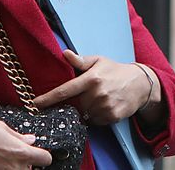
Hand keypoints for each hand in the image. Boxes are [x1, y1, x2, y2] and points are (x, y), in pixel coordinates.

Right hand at [0, 110, 52, 169]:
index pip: (45, 159)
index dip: (41, 155)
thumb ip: (19, 138)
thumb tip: (30, 141)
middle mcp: (13, 168)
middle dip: (24, 163)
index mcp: (20, 152)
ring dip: (11, 168)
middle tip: (10, 154)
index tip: (36, 153)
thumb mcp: (2, 127)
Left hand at [33, 50, 160, 125]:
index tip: (35, 103)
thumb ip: (80, 61)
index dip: (48, 98)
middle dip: (74, 103)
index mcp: (91, 78)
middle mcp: (97, 93)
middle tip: (84, 96)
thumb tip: (64, 53)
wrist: (140, 84)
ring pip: (84, 114)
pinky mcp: (112, 117)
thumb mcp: (98, 61)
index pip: (64, 90)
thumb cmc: (115, 70)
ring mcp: (105, 106)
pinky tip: (103, 105)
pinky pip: (96, 121)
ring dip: (86, 109)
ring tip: (96, 99)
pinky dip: (96, 116)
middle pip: (74, 105)